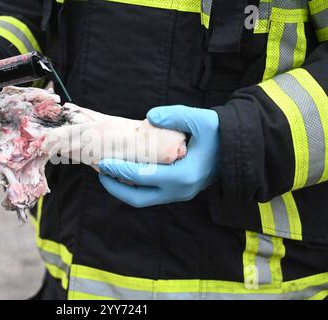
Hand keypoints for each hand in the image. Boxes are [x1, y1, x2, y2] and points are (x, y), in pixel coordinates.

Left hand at [99, 105, 219, 207]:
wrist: (237, 148)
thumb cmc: (219, 133)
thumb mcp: (200, 118)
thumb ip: (174, 115)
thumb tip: (148, 118)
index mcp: (183, 175)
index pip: (143, 177)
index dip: (120, 169)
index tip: (104, 160)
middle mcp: (180, 190)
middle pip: (139, 199)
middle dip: (116, 188)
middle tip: (101, 173)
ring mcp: (180, 194)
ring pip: (145, 200)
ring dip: (124, 190)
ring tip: (108, 174)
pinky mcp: (179, 192)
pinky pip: (152, 195)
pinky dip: (136, 188)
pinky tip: (126, 174)